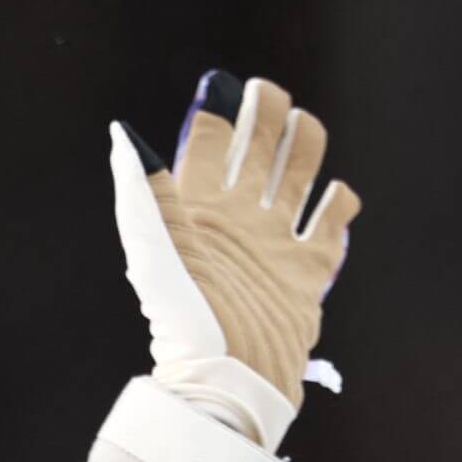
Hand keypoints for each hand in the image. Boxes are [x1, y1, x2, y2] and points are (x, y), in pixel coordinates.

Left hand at [111, 71, 360, 453]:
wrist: (230, 379)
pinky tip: (336, 196)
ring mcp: (275, 244)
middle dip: (265, 116)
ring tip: (303, 126)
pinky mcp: (308, 272)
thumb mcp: (155, 250)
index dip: (217, 113)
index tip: (223, 83)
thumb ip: (141, 191)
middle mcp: (238, 221)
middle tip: (269, 92)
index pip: (212, 147)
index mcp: (199, 213)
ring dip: (304, 146)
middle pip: (259, 152)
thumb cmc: (185, 319)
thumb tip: (122, 133)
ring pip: (298, 176)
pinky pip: (331, 225)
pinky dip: (339, 203)